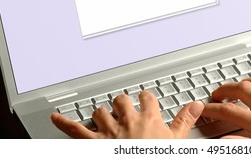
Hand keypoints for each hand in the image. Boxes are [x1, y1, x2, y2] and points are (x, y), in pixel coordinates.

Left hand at [51, 90, 203, 137]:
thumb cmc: (155, 157)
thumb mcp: (176, 142)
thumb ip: (184, 120)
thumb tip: (195, 105)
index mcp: (148, 119)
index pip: (146, 97)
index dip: (146, 98)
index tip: (146, 100)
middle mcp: (127, 121)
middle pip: (121, 100)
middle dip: (123, 103)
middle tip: (125, 109)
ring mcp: (108, 132)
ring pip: (100, 112)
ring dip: (101, 115)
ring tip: (105, 118)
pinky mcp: (92, 144)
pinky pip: (74, 130)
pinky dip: (63, 122)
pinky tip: (55, 117)